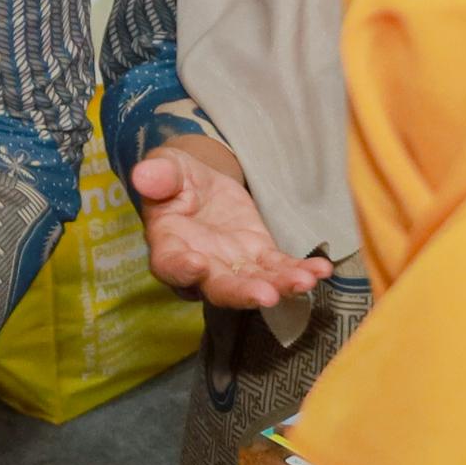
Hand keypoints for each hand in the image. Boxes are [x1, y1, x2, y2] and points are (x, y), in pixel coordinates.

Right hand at [127, 141, 323, 311]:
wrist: (200, 185)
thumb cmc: (175, 179)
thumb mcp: (166, 169)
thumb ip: (159, 175)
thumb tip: (143, 175)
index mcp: (168, 246)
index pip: (170, 265)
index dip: (181, 270)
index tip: (197, 266)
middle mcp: (200, 268)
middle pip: (219, 288)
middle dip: (243, 293)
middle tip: (267, 295)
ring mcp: (233, 267)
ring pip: (255, 283)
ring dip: (281, 285)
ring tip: (305, 281)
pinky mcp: (259, 258)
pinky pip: (280, 269)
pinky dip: (301, 271)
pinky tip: (322, 270)